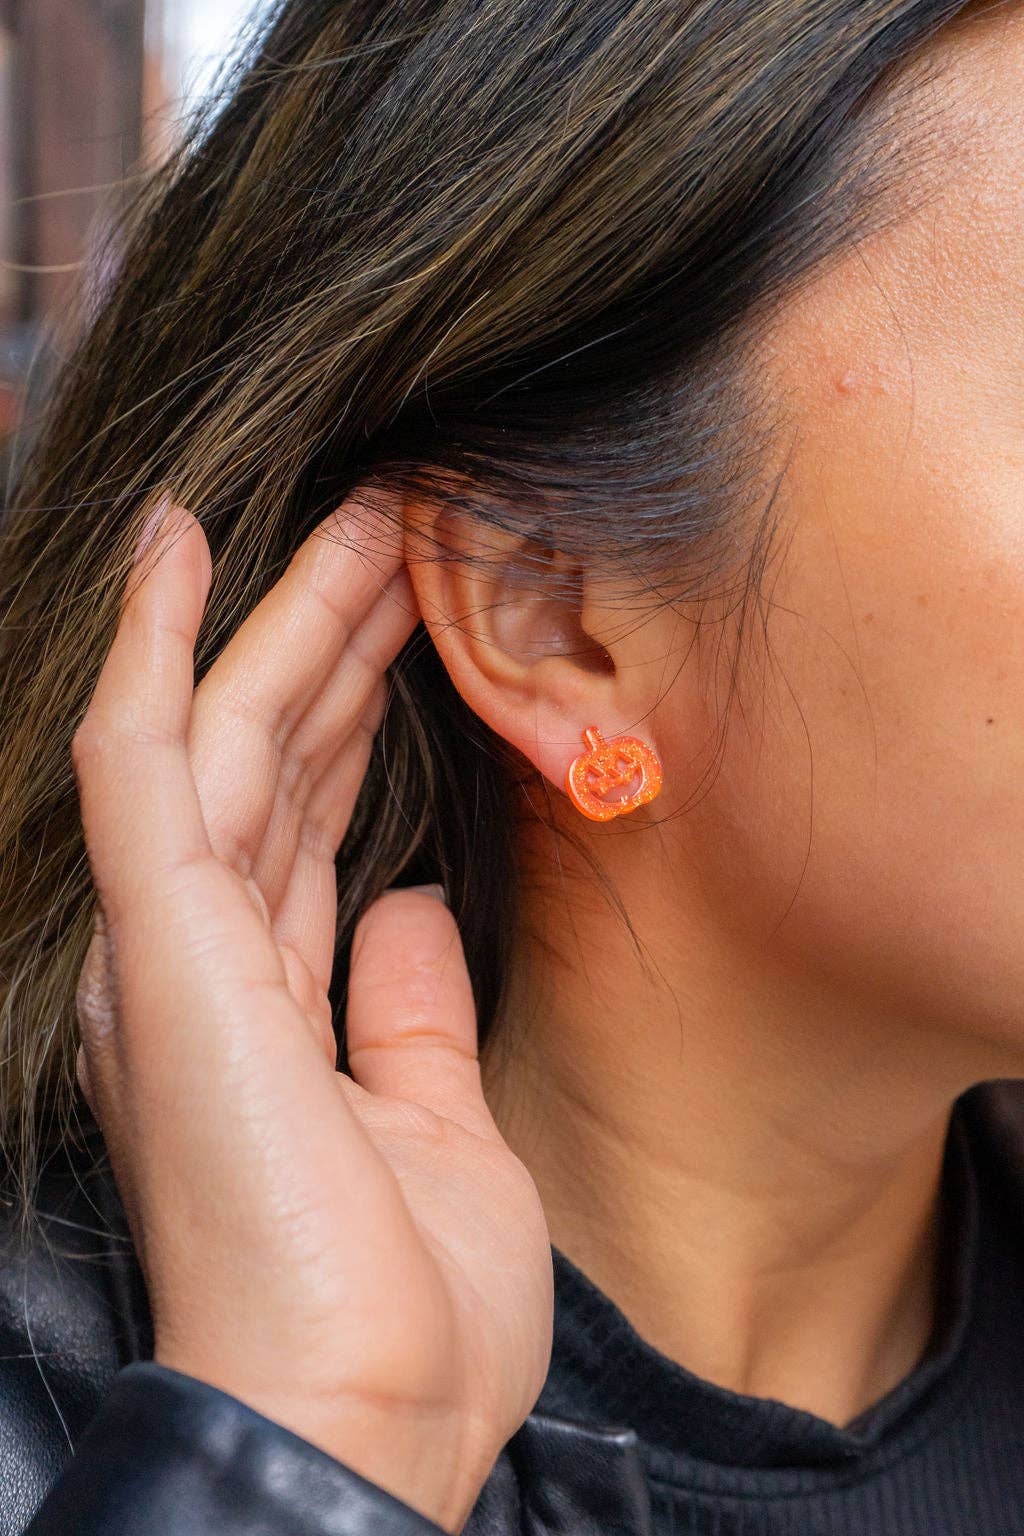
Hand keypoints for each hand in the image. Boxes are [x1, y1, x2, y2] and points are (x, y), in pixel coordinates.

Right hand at [71, 494, 553, 1534]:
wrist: (363, 1418)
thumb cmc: (404, 1309)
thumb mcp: (431, 1125)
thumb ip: (404, 1007)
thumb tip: (408, 905)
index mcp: (255, 1009)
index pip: (307, 825)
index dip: (356, 720)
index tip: (413, 630)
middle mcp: (196, 965)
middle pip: (274, 763)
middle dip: (338, 645)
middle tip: (406, 536)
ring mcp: (169, 947)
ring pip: (226, 736)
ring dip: (290, 620)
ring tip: (360, 515)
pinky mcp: (157, 939)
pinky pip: (144, 759)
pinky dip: (158, 648)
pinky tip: (179, 547)